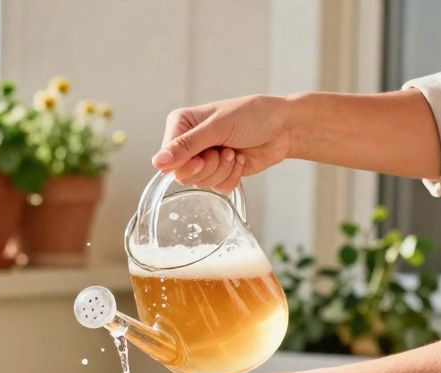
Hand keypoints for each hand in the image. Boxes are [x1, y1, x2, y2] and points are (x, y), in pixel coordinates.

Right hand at [153, 95, 293, 191]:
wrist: (283, 127)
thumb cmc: (252, 116)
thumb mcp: (217, 127)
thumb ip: (186, 145)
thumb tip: (157, 162)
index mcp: (181, 125)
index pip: (167, 158)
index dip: (184, 164)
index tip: (202, 158)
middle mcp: (189, 144)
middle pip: (183, 175)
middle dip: (209, 166)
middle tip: (224, 150)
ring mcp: (204, 159)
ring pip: (201, 183)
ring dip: (223, 170)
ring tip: (235, 151)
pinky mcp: (220, 173)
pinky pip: (217, 188)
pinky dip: (232, 177)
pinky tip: (241, 160)